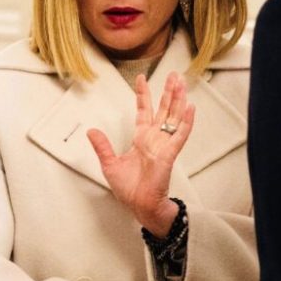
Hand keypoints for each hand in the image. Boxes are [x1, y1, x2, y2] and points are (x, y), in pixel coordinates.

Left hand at [87, 72, 195, 235]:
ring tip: (182, 83)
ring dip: (178, 100)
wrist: (140, 205)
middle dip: (168, 92)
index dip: (143, 95)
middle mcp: (154, 139)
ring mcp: (164, 145)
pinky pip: (180, 135)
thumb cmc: (129, 189)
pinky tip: (189, 107)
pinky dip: (186, 121)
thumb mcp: (110, 164)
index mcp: (141, 139)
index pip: (144, 111)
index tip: (141, 79)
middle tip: (174, 75)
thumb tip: (91, 131)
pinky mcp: (170, 154)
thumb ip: (102, 146)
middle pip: (164, 110)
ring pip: (174, 117)